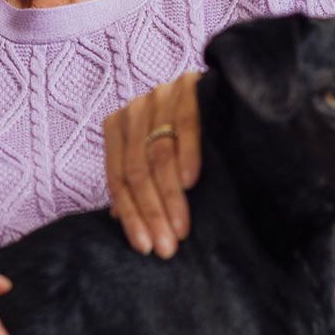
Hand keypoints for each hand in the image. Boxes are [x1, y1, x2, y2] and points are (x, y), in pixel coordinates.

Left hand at [103, 72, 201, 258]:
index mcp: (118, 125)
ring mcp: (160, 95)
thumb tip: (117, 217)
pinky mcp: (188, 86)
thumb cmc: (182, 134)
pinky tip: (190, 183)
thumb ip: (136, 180)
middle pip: (136, 168)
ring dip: (169, 196)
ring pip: (158, 153)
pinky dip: (186, 155)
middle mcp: (134, 109)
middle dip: (150, 212)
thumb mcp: (154, 155)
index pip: (118, 176)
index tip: (144, 247)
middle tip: (166, 248)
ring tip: (181, 230)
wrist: (218, 93)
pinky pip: (185, 124)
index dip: (130, 214)